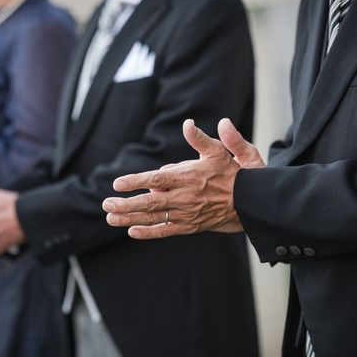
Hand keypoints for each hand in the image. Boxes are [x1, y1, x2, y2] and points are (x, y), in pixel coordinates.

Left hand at [103, 118, 264, 238]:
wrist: (250, 202)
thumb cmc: (234, 173)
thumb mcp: (221, 151)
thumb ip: (202, 139)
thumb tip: (188, 124)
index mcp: (189, 176)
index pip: (157, 179)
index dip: (136, 181)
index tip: (118, 182)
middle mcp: (185, 197)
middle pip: (150, 202)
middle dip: (126, 203)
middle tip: (106, 203)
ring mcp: (186, 213)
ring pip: (154, 217)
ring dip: (130, 217)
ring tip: (111, 217)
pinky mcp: (190, 226)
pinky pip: (166, 231)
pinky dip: (148, 232)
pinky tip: (132, 231)